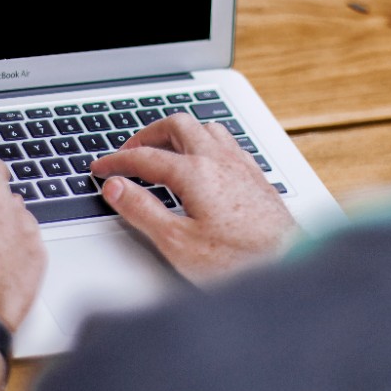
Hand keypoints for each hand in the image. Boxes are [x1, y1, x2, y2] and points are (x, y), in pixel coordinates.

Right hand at [90, 113, 297, 284]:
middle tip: (129, 151)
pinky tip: (204, 161)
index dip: (117, 161)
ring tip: (163, 149)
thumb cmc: (238, 261)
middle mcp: (219, 160)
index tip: (101, 168)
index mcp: (195, 172)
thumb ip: (142, 210)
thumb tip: (116, 187)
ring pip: (205, 128)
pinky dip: (204, 142)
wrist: (290, 265)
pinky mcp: (255, 176)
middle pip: (177, 125)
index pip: (145, 157)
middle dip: (148, 134)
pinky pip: (226, 142)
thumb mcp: (177, 242)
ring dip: (179, 133)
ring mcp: (241, 165)